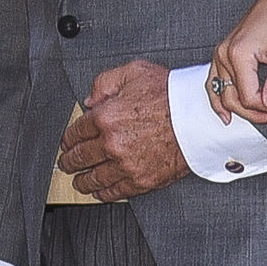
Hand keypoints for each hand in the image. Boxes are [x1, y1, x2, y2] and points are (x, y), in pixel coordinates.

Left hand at [58, 59, 189, 199]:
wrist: (200, 119)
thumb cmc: (173, 96)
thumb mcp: (134, 72)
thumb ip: (105, 82)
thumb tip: (90, 99)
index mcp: (106, 117)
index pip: (75, 132)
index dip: (67, 139)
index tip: (67, 143)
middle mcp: (111, 143)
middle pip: (80, 158)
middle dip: (69, 162)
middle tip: (66, 164)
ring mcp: (125, 165)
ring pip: (93, 178)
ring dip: (82, 181)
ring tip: (79, 181)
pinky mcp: (141, 180)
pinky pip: (114, 192)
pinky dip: (103, 193)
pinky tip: (99, 192)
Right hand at [208, 0, 266, 127]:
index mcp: (237, 54)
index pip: (249, 97)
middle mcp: (223, 54)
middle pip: (234, 99)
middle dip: (261, 111)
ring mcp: (221, 53)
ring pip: (223, 94)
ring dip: (244, 109)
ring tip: (264, 120)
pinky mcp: (225, 52)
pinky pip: (215, 82)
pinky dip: (220, 98)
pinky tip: (226, 114)